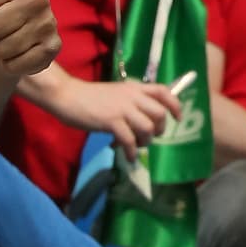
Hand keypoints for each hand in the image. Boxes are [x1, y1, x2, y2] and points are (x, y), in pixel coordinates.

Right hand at [51, 73, 182, 163]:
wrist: (68, 96)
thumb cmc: (88, 97)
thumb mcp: (115, 94)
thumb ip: (129, 103)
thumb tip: (138, 121)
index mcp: (135, 88)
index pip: (163, 91)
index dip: (175, 106)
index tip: (177, 119)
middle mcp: (133, 96)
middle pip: (159, 113)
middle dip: (160, 129)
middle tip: (151, 137)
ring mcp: (123, 109)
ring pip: (147, 128)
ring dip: (145, 141)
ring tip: (136, 147)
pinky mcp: (111, 121)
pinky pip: (129, 140)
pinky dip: (131, 152)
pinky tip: (128, 158)